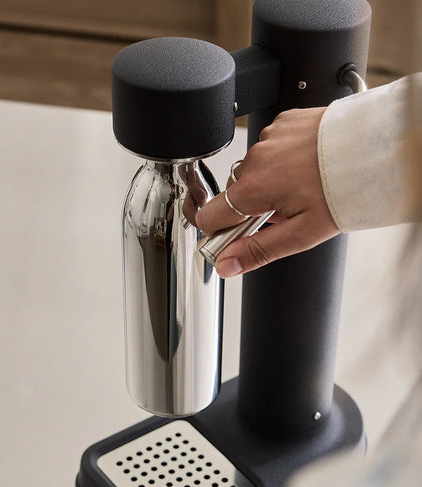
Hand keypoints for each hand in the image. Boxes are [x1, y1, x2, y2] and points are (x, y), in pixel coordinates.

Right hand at [195, 107, 338, 277]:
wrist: (376, 148)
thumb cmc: (343, 190)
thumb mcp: (301, 233)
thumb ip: (258, 250)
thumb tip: (227, 265)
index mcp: (254, 188)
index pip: (209, 217)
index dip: (220, 232)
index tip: (237, 237)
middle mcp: (254, 159)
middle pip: (235, 195)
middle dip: (253, 207)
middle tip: (286, 212)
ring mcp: (268, 138)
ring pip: (253, 172)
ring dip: (268, 183)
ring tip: (300, 186)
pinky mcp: (282, 123)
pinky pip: (269, 148)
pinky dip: (280, 159)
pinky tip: (303, 165)